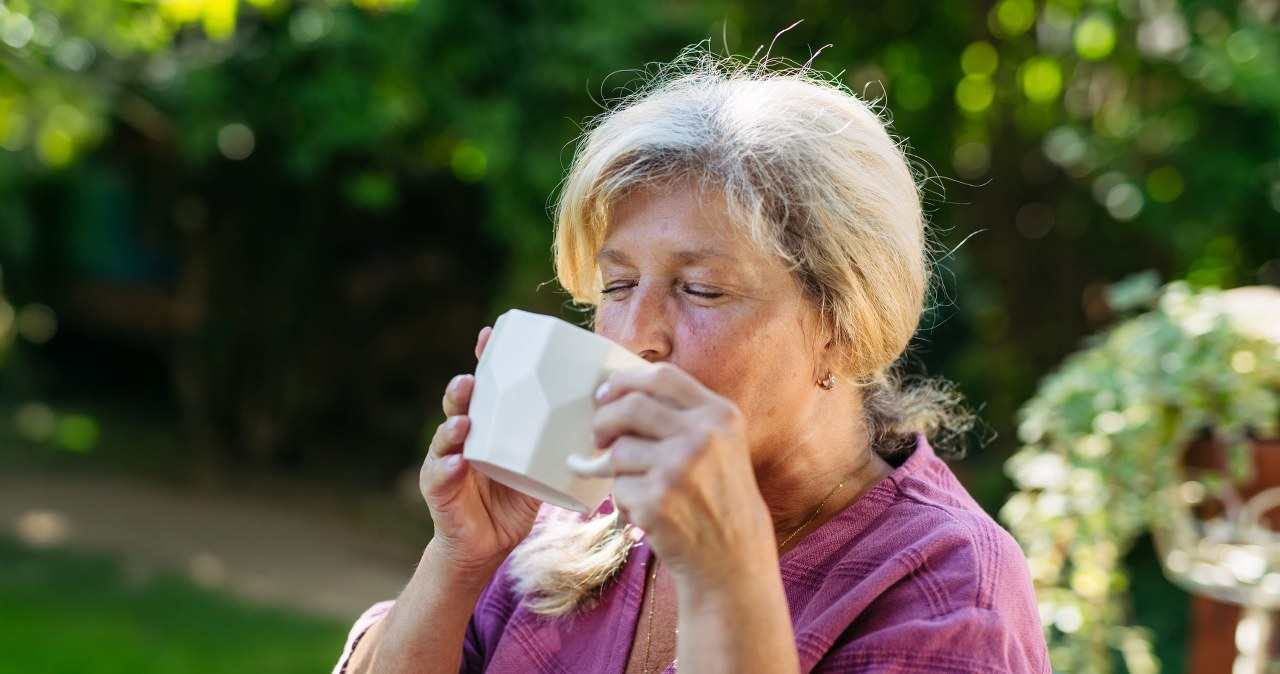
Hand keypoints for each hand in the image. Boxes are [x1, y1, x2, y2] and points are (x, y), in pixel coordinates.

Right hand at [420, 327, 541, 572]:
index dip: (484, 361)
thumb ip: (558, 449)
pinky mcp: (439, 489)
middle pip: (460, 404)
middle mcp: (465, 438)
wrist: (485, 547)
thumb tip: (603, 426)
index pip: (485, 388)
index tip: (487, 336)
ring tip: (463, 420)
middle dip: (463, 389)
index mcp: (489, 427)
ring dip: (452, 425)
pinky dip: (446, 467)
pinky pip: (439, 475)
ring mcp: (448, 461)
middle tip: (471, 380)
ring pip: (445, 436)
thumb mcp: (539, 471)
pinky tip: (457, 462)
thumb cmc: (513, 502)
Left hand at [575, 363, 775, 581]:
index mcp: (719, 415)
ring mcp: (679, 468)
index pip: (662, 376)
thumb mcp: (720, 445)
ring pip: (619, 451)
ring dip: (618, 471)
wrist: (733, 558)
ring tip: (641, 487)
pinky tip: (648, 513)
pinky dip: (624, 502)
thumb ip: (681, 415)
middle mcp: (702, 436)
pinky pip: (618, 488)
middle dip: (604, 420)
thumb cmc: (718, 498)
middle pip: (631, 406)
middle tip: (597, 437)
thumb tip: (614, 395)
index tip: (606, 395)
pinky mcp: (658, 501)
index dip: (626, 381)